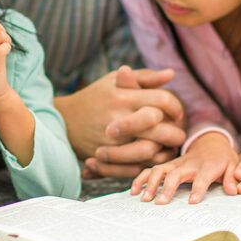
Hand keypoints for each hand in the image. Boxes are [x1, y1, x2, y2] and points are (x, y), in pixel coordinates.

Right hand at [55, 66, 183, 168]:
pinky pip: (135, 166)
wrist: (63, 120)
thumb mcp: (114, 80)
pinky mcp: (107, 157)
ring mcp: (113, 140)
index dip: (176, 107)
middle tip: (176, 134)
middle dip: (175, 133)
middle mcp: (120, 117)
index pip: (163, 100)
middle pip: (161, 129)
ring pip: (150, 151)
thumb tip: (171, 74)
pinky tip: (151, 157)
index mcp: (124, 96)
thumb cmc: (95, 97)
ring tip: (166, 147)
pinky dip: (147, 163)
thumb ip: (144, 77)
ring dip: (163, 151)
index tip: (176, 113)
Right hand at [129, 132, 238, 204]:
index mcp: (207, 166)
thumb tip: (234, 190)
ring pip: (160, 170)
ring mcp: (176, 163)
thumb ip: (232, 178)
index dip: (198, 189)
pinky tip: (134, 190)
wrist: (212, 142)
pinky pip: (152, 169)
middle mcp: (189, 164)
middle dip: (167, 188)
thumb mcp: (234, 165)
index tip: (192, 202)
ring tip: (144, 198)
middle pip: (176, 174)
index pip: (202, 178)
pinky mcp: (168, 165)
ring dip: (150, 183)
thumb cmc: (223, 158)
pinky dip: (141, 178)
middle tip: (159, 203)